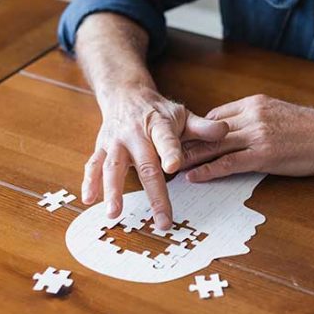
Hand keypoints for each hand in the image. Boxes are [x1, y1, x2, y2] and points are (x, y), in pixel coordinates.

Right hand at [82, 86, 228, 228]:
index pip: (166, 140)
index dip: (170, 152)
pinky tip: (88, 199)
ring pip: (113, 167)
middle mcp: (134, 134)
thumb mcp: (182, 114)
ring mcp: (115, 143)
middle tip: (161, 219)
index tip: (174, 167)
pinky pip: (93, 165)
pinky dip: (89, 182)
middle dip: (153, 194)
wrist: (125, 94)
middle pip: (144, 165)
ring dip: (112, 191)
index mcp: (158, 125)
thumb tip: (225, 131)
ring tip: (114, 213)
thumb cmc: (158, 111)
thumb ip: (202, 127)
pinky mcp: (101, 148)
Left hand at [181, 94, 313, 181]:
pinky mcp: (264, 154)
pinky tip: (194, 178)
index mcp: (254, 103)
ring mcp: (257, 134)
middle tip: (162, 155)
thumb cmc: (311, 129)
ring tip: (168, 169)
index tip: (178, 142)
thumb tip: (234, 130)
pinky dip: (208, 170)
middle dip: (183, 143)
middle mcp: (252, 115)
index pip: (214, 117)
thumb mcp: (278, 114)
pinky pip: (229, 163)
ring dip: (189, 158)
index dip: (195, 131)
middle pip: (208, 130)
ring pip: (213, 146)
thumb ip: (254, 118)